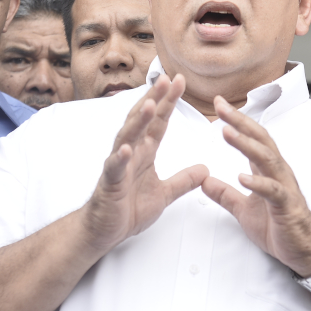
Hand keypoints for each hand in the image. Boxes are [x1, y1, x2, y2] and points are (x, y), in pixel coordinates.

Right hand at [80, 74, 208, 252]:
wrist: (105, 231)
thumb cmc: (127, 209)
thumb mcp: (165, 194)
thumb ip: (183, 181)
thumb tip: (205, 169)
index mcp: (145, 152)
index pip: (158, 121)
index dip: (168, 102)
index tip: (179, 81)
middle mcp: (131, 153)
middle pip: (143, 121)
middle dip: (154, 99)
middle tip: (166, 80)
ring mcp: (118, 165)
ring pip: (127, 138)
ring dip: (138, 121)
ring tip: (148, 105)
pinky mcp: (109, 183)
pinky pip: (114, 167)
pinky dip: (120, 157)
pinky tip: (126, 148)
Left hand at [202, 96, 310, 276]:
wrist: (303, 252)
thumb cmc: (279, 227)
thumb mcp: (243, 210)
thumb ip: (225, 194)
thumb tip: (204, 181)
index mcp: (267, 171)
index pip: (252, 138)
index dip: (236, 121)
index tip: (218, 104)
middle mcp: (278, 173)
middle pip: (260, 140)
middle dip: (240, 122)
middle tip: (221, 107)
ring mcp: (284, 187)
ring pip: (267, 159)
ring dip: (247, 145)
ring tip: (228, 133)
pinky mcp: (288, 206)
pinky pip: (274, 191)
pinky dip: (258, 183)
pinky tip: (243, 176)